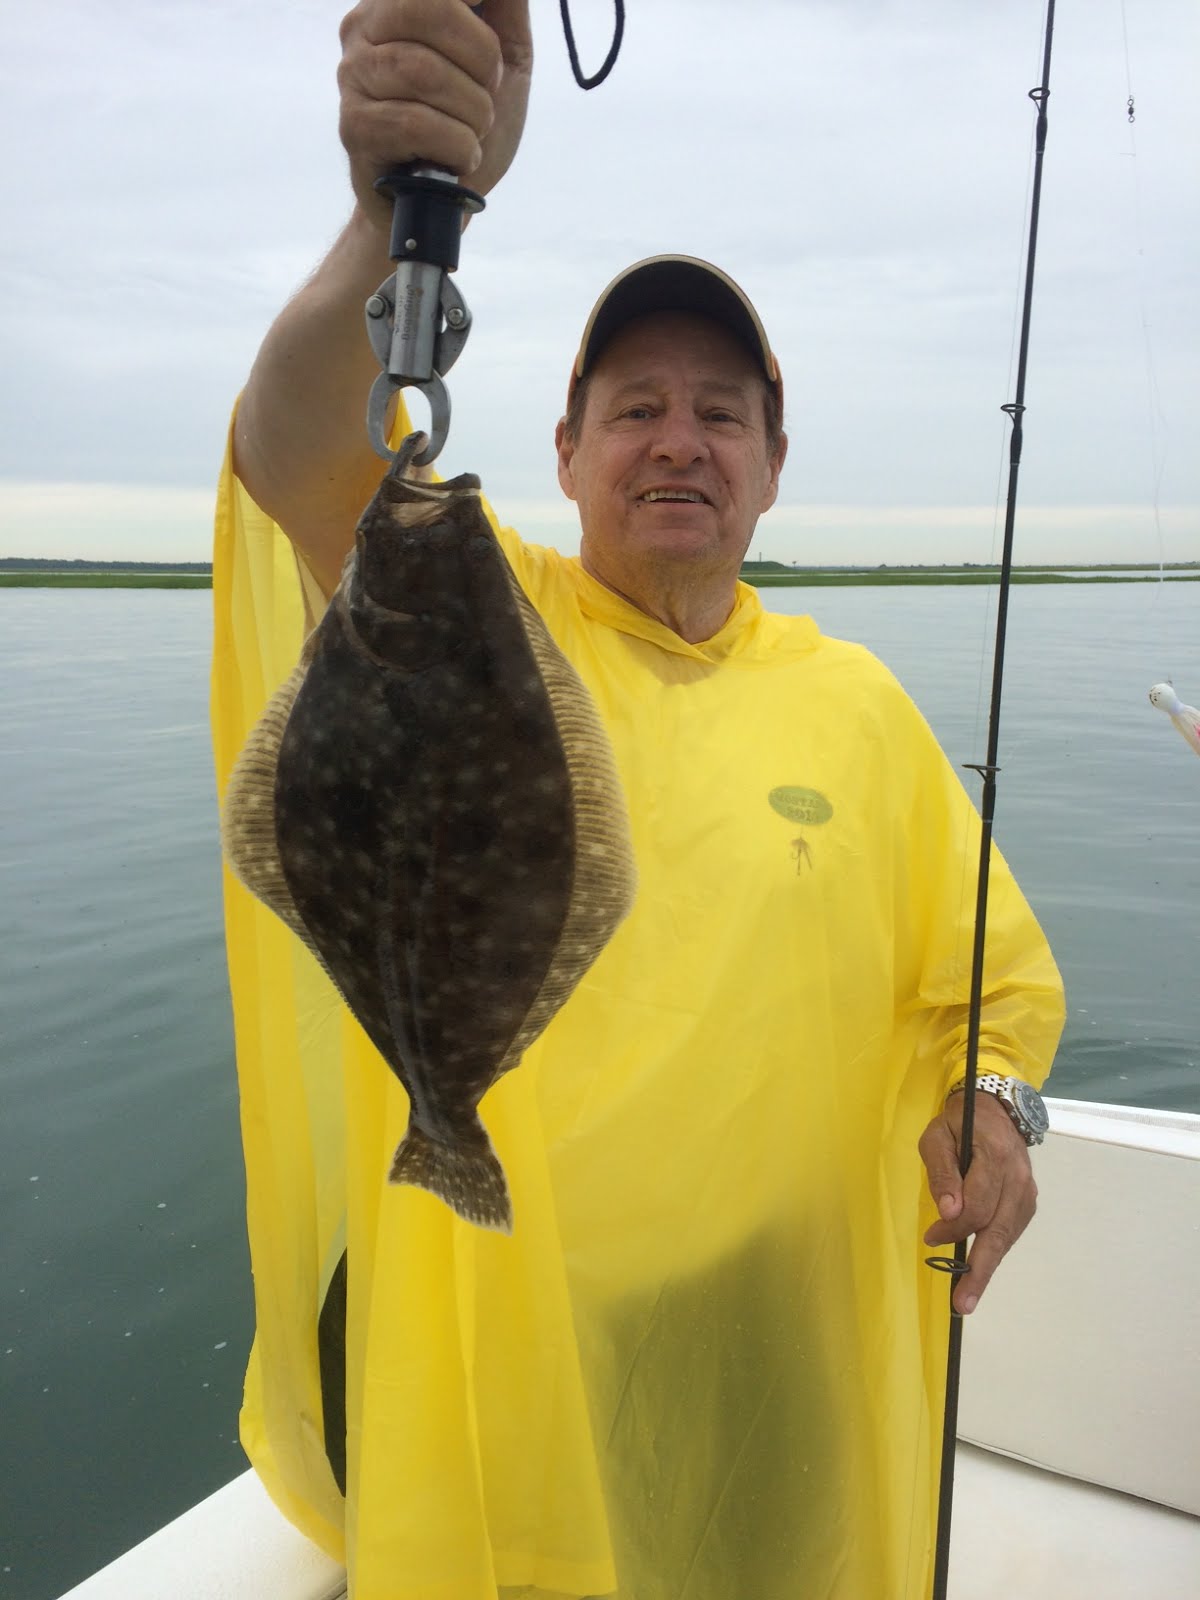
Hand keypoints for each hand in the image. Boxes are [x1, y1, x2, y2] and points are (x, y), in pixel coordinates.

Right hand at [338, 0, 532, 227]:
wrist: (442, 198)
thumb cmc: (468, 121)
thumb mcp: (504, 57)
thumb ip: (503, 7)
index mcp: (394, 4)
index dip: (468, 8)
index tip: (488, 27)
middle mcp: (363, 31)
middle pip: (425, 12)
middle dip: (480, 55)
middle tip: (490, 91)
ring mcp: (353, 79)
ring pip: (421, 71)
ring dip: (472, 110)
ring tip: (477, 131)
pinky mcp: (354, 129)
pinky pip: (413, 124)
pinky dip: (456, 144)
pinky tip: (462, 156)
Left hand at [919, 1090, 1037, 1315]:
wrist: (996, 1111)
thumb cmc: (959, 1123)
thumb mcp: (937, 1136)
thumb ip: (942, 1172)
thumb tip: (948, 1212)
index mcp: (995, 1157)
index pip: (977, 1205)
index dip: (953, 1227)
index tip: (930, 1237)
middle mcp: (1017, 1178)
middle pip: (998, 1231)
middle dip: (980, 1270)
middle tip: (963, 1303)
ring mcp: (1027, 1192)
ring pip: (1006, 1236)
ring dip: (988, 1266)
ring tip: (969, 1295)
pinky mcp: (1027, 1202)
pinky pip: (1010, 1232)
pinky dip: (995, 1250)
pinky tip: (980, 1266)